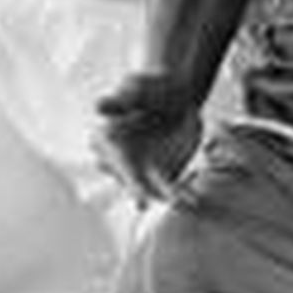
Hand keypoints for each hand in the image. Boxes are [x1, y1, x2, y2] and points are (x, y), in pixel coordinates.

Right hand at [94, 71, 203, 203]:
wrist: (176, 95)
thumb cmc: (150, 89)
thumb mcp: (136, 91)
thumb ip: (120, 101)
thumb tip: (98, 105)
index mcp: (105, 140)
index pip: (111, 157)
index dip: (118, 169)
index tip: (126, 177)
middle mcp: (119, 162)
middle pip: (128, 179)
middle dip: (136, 191)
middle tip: (142, 203)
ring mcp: (141, 173)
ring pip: (151, 189)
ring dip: (163, 197)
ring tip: (178, 202)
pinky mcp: (163, 177)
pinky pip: (172, 189)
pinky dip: (183, 196)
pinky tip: (194, 202)